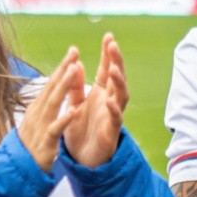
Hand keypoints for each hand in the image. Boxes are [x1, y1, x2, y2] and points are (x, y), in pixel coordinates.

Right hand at [17, 48, 79, 171]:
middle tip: (74, 52)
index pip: (51, 84)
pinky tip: (74, 111)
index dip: (62, 67)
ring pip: (53, 104)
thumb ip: (46, 103)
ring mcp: (40, 127)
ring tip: (74, 70)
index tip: (73, 50)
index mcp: (38, 108)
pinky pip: (55, 130)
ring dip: (63, 86)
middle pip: (51, 88)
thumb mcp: (38, 120)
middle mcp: (38, 114)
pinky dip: (64, 120)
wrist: (17, 172)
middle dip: (63, 69)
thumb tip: (53, 84)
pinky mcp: (45, 143)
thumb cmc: (31, 144)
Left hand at [63, 33, 129, 168]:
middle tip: (113, 46)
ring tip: (113, 69)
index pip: (106, 69)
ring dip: (118, 82)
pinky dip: (114, 110)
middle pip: (117, 77)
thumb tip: (76, 63)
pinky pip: (116, 118)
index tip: (108, 37)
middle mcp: (110, 100)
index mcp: (101, 92)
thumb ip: (75, 86)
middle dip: (116, 61)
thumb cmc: (80, 130)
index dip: (108, 54)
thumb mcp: (75, 104)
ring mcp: (113, 114)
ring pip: (121, 95)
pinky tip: (110, 101)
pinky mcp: (111, 131)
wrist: (82, 159)